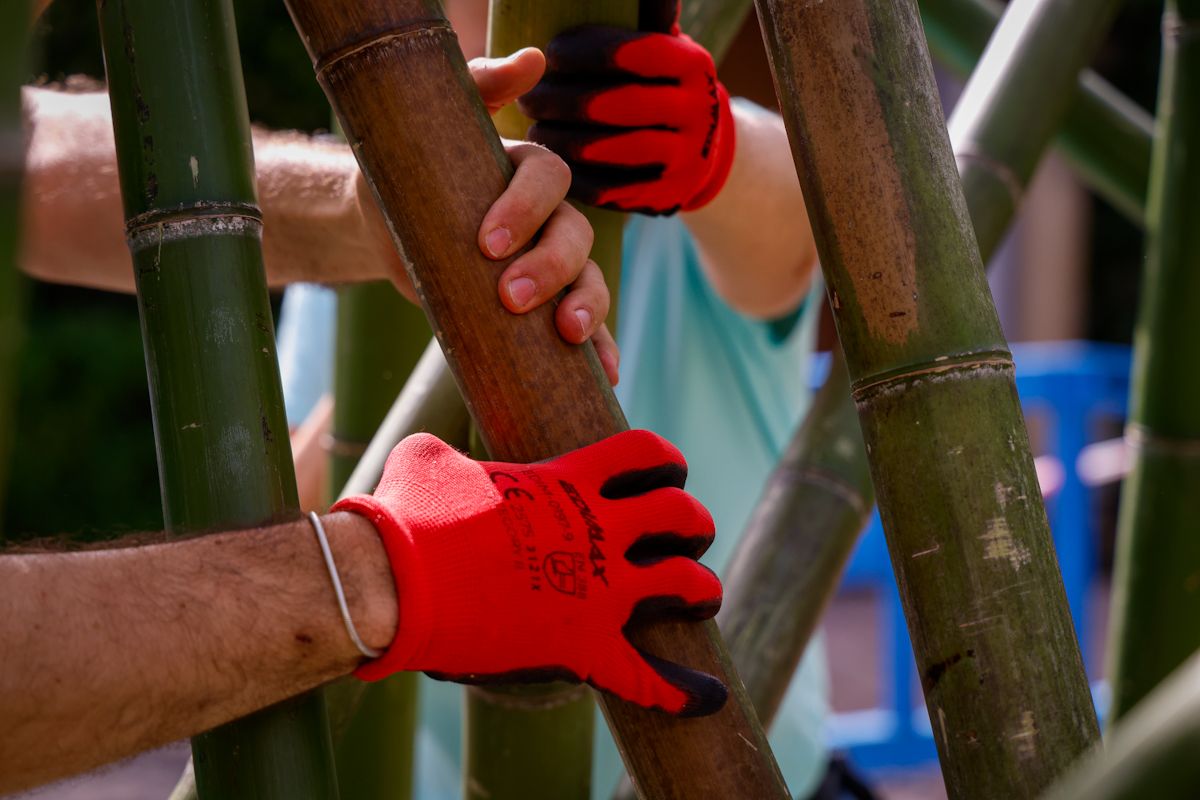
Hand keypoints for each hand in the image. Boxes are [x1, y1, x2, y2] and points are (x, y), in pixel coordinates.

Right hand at [333, 430, 726, 715]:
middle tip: (684, 536)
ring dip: (702, 591)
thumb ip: (446, 456)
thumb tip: (432, 458)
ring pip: (687, 585)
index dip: (666, 461)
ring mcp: (596, 591)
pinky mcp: (581, 648)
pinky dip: (681, 691)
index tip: (667, 474)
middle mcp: (596, 531)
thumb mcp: (426, 462)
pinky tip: (706, 697)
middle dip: (692, 524)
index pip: (645, 454)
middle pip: (680, 514)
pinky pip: (646, 678)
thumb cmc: (406, 517)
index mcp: (567, 482)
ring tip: (701, 600)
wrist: (394, 585)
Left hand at [356, 49, 618, 384]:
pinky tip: (606, 373)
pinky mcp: (542, 308)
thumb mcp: (429, 129)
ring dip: (588, 307)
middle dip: (551, 268)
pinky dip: (600, 347)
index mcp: (525, 175)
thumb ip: (477, 86)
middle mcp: (546, 219)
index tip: (487, 242)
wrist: (384, 230)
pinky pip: (585, 326)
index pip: (550, 180)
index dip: (527, 209)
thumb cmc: (405, 174)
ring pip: (590, 281)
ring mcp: (548, 266)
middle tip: (510, 297)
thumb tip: (533, 61)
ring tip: (570, 335)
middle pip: (575, 236)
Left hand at [515, 0, 734, 214]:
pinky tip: (552, 164)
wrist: (705, 151)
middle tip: (529, 100)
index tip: (550, 55)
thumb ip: (645, 16)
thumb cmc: (661, 85)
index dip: (585, 52)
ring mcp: (684, 157)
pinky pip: (611, 189)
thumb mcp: (665, 46)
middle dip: (564, 100)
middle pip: (617, 104)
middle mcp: (695, 110)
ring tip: (536, 131)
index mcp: (690, 65)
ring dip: (564, 141)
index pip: (633, 52)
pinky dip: (575, 177)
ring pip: (612, 150)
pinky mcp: (666, 195)